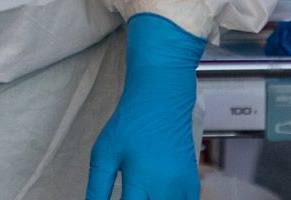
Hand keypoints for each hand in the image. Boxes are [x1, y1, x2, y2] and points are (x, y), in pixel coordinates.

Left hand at [86, 13, 206, 199]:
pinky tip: (154, 194)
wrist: (161, 99)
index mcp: (141, 182)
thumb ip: (98, 188)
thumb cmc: (130, 123)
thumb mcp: (104, 154)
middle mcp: (166, 189)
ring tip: (140, 193)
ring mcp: (183, 188)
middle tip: (127, 194)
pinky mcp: (192, 185)